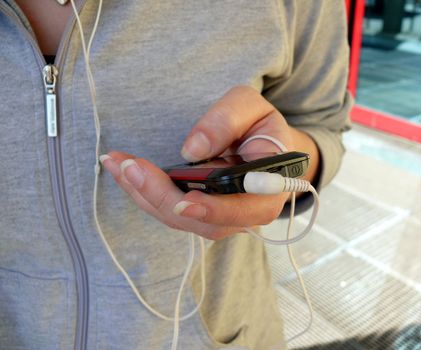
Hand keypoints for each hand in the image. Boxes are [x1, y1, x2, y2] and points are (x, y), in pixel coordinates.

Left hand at [100, 86, 317, 239]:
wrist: (267, 148)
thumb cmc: (262, 127)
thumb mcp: (252, 108)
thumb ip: (228, 120)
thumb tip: (193, 149)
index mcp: (269, 189)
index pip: (245, 208)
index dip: (213, 210)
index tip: (183, 202)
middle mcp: (246, 213)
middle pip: (203, 221)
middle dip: (162, 197)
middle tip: (129, 167)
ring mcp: (222, 218)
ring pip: (181, 219)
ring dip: (145, 194)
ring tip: (117, 164)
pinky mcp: (201, 213)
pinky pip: (171, 210)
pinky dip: (145, 192)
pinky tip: (125, 170)